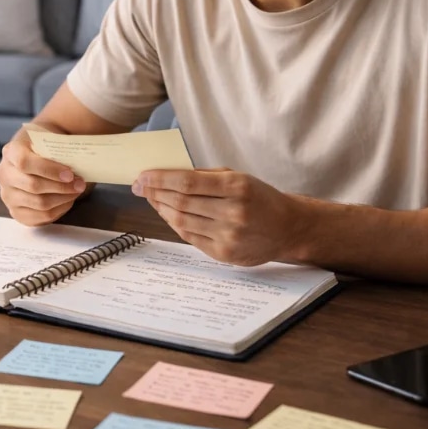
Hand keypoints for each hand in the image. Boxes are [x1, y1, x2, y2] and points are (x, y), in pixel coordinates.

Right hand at [0, 129, 86, 225]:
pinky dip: (58, 210)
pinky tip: (67, 201)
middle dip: (61, 187)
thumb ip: (58, 149)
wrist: (35, 152)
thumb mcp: (48, 138)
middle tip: (80, 184)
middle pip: (33, 186)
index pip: (25, 163)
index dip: (49, 170)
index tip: (70, 174)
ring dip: (63, 199)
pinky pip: (40, 217)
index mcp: (10, 152)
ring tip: (76, 191)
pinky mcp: (16, 212)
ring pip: (38, 204)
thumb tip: (80, 165)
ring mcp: (7, 195)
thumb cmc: (45, 145)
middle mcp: (4, 174)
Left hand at [132, 169, 306, 265]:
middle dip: (154, 192)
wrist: (288, 228)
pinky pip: (189, 237)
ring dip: (161, 208)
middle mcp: (233, 212)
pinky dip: (174, 224)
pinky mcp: (224, 253)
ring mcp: (228, 235)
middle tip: (139, 186)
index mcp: (237, 187)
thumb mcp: (239, 177)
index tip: (142, 176)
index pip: (187, 182)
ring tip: (151, 198)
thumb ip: (206, 176)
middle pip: (181, 202)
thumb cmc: (260, 198)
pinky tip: (167, 214)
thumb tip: (168, 175)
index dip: (160, 179)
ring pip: (181, 221)